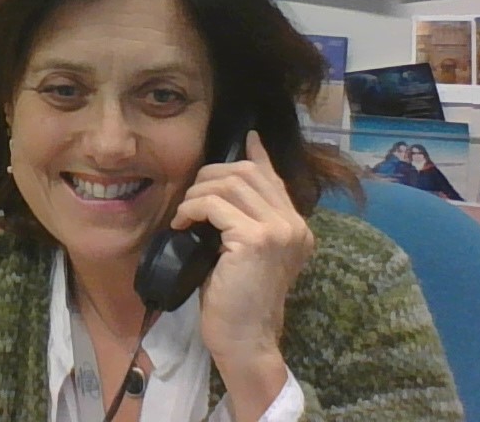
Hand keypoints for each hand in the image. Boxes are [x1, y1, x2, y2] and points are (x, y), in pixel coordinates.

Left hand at [171, 131, 313, 418]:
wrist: (246, 340)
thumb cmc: (238, 301)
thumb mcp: (244, 253)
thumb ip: (245, 220)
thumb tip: (228, 191)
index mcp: (298, 228)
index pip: (274, 177)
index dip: (256, 156)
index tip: (247, 138)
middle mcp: (295, 224)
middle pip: (248, 173)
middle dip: (211, 176)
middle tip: (190, 196)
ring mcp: (278, 230)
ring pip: (229, 185)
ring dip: (196, 194)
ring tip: (183, 215)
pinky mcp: (256, 239)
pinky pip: (215, 205)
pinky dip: (192, 209)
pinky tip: (182, 225)